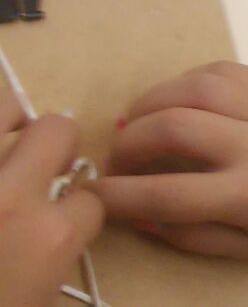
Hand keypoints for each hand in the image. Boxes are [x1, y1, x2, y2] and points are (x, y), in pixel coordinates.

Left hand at [0, 95, 102, 306]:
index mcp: (48, 239)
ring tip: (2, 136)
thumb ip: (43, 265)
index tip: (63, 215)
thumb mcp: (32, 301)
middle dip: (54, 144)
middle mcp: (10, 197)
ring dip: (6, 120)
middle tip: (38, 161)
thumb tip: (46, 231)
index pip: (90, 198)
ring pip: (0, 108)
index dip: (77, 208)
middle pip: (55, 131)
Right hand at [89, 61, 247, 259]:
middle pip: (173, 127)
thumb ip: (194, 235)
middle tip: (117, 155)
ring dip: (153, 99)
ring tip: (136, 119)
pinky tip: (176, 97)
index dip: (118, 195)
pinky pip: (226, 70)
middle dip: (129, 141)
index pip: (165, 193)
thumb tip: (141, 216)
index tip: (95, 194)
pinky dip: (189, 79)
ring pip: (196, 87)